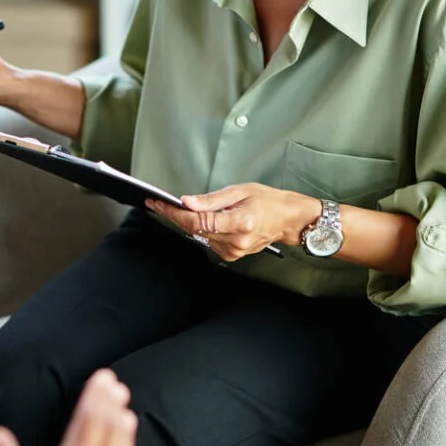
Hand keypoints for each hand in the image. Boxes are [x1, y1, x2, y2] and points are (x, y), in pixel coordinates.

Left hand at [147, 183, 321, 261]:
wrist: (288, 219)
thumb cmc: (269, 202)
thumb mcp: (240, 191)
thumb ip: (211, 199)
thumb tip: (187, 202)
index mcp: (239, 223)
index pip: (197, 220)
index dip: (174, 213)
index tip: (159, 204)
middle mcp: (235, 241)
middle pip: (194, 230)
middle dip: (174, 216)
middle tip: (158, 204)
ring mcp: (234, 251)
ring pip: (199, 236)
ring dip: (186, 222)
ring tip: (176, 209)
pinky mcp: (232, 255)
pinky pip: (208, 241)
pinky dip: (200, 229)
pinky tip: (200, 219)